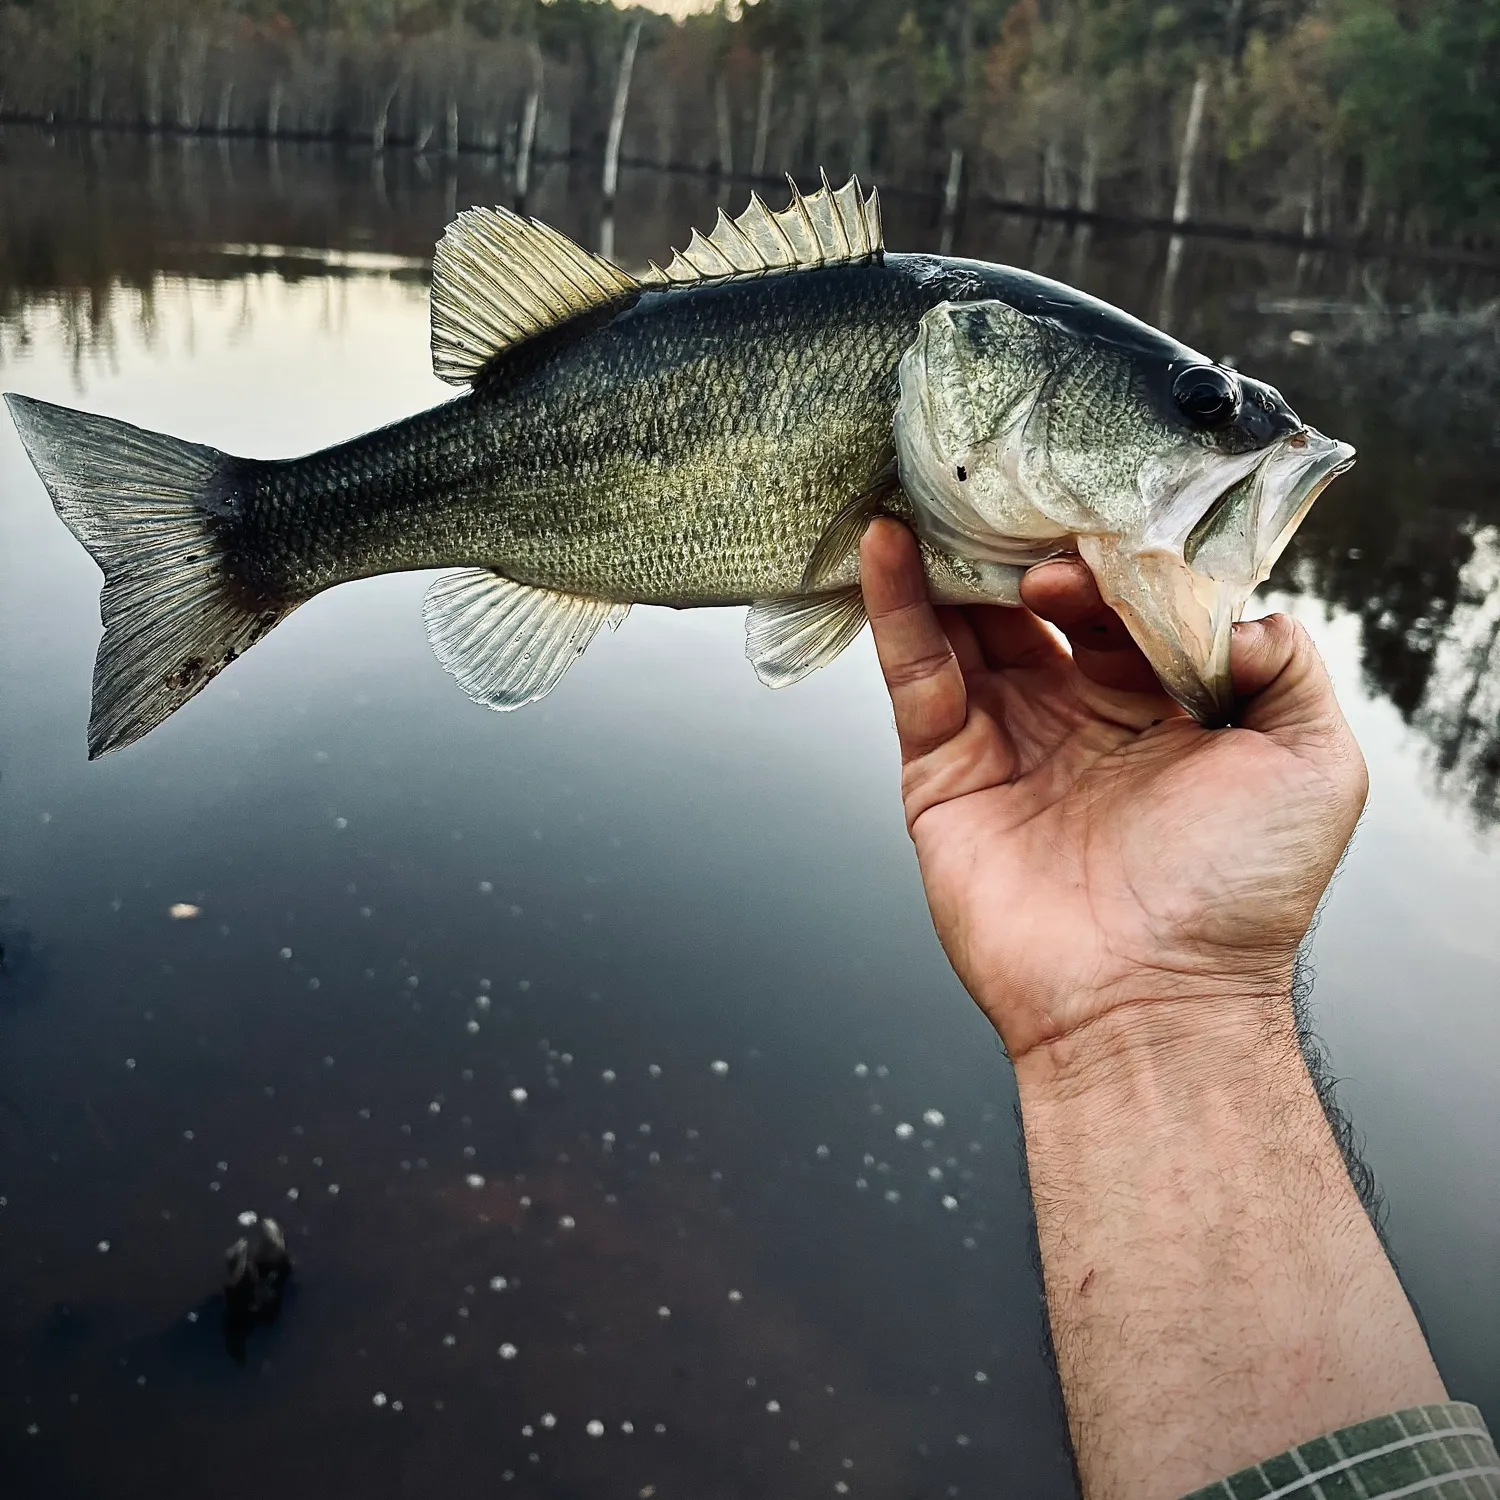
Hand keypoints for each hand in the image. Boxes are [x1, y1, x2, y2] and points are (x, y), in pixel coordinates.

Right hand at [859, 519, 1368, 1059]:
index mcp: (1164, 707)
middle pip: (1040, 601)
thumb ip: (1283, 662)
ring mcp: (1009, 737)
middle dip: (1026, 544)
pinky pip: (917, 672)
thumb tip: (1229, 606)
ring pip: (971, 624)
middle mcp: (1082, 713)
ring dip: (952, 555)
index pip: (1127, 600)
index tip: (1095, 533)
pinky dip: (899, 605)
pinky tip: (888, 542)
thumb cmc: (1239, 895)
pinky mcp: (944, 766)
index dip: (1112, 556)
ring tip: (933, 485)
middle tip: (1005, 487)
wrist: (1146, 1000)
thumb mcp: (1311, 761)